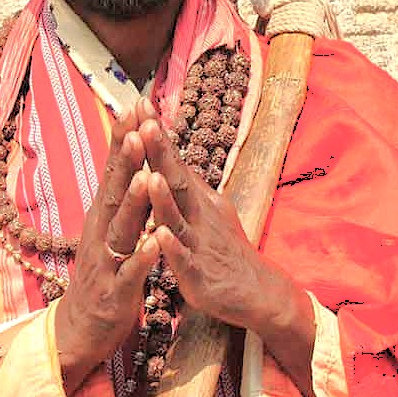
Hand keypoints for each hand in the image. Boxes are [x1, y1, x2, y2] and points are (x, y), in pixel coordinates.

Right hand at [54, 102, 159, 395]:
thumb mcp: (111, 229)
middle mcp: (100, 233)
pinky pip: (131, 272)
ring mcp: (106, 262)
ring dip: (132, 203)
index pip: (115, 170)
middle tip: (136, 126)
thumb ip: (121, 195)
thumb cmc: (105, 272)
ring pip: (120, 228)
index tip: (134, 104)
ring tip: (145, 177)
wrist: (81, 330)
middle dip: (125, 159)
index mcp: (103, 216)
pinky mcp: (115, 292)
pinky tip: (155, 242)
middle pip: (113, 190)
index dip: (124, 138)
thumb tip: (130, 155)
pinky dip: (142, 256)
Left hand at [137, 111, 316, 396]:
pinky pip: (184, 260)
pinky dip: (173, 247)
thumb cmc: (226, 251)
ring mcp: (200, 244)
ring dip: (164, 197)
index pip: (175, 162)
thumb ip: (189, 187)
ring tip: (150, 175)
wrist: (256, 292)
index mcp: (200, 201)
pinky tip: (162, 236)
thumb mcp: (210, 212)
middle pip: (178, 180)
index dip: (157, 136)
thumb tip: (170, 157)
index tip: (141, 104)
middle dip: (160, 153)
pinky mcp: (199, 275)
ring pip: (180, 218)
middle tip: (145, 123)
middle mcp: (201, 215)